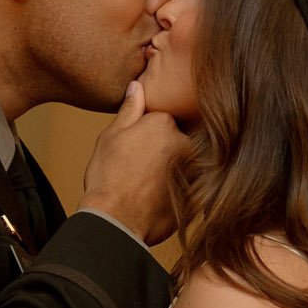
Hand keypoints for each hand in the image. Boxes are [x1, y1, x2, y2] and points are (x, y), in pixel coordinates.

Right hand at [81, 82, 190, 247]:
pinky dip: (182, 191)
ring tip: (152, 186)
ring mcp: (195, 169)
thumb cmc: (108, 178)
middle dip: (168, 151)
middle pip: (181, 140)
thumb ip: (129, 110)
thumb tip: (138, 86)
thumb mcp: (111, 137)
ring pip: (190, 163)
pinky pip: (194, 187)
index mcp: (164, 123)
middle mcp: (185, 142)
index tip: (140, 148)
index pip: (166, 120)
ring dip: (178, 170)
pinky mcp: (199, 195)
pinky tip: (162, 200)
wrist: (115, 221)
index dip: (151, 134)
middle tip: (145, 170)